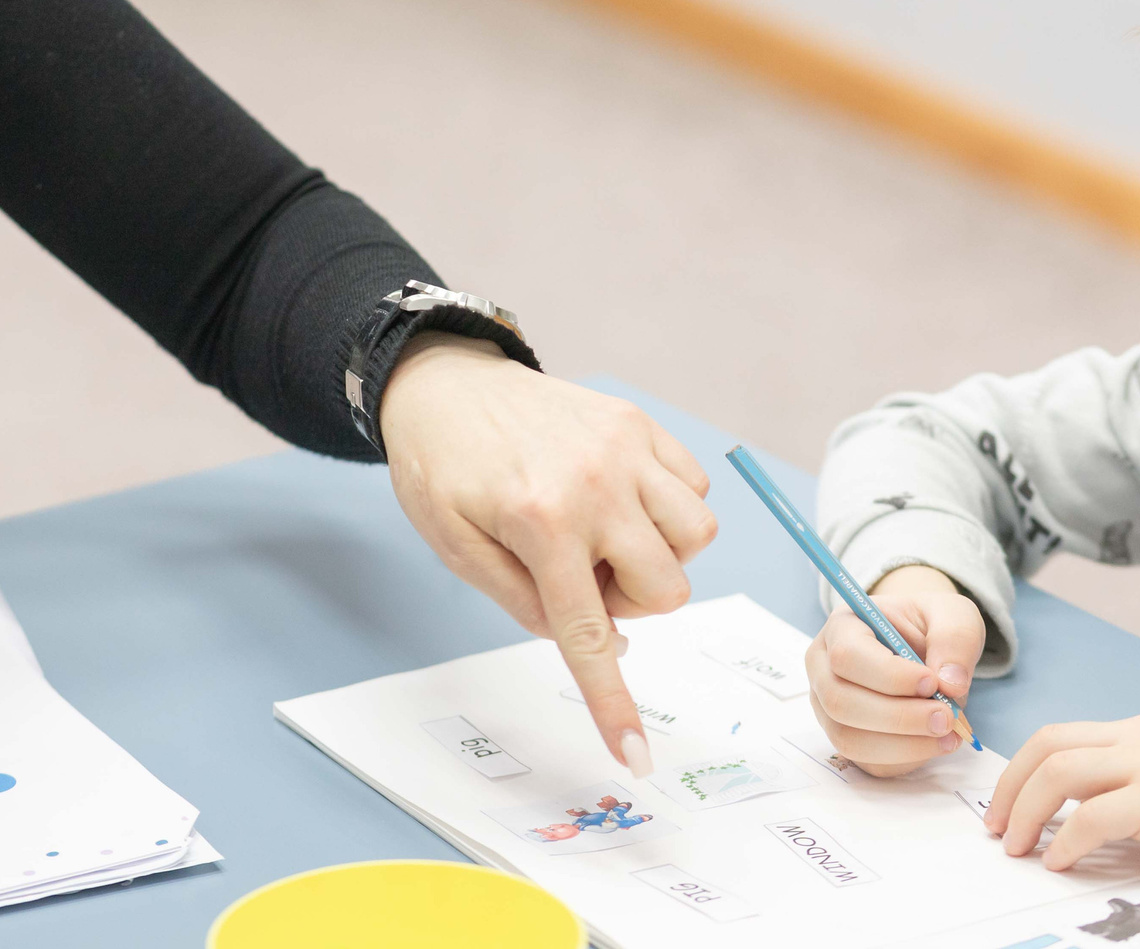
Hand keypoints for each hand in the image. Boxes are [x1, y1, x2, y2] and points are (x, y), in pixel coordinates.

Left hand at [379, 334, 717, 774]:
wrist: (443, 383)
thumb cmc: (443, 469)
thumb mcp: (458, 550)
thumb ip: (527, 604)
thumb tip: (603, 647)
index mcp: (541, 522)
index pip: (591, 632)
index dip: (612, 703)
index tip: (637, 756)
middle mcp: (596, 482)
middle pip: (667, 590)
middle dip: (631, 602)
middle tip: (579, 575)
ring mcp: (626, 447)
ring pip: (697, 537)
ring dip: (661, 556)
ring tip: (605, 538)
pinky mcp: (640, 423)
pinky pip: (695, 488)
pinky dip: (669, 509)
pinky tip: (621, 503)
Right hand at [806, 564, 983, 775]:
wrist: (926, 646)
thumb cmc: (929, 625)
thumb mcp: (952, 613)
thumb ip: (955, 639)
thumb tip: (950, 684)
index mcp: (842, 627)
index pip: (847, 656)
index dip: (889, 676)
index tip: (932, 682)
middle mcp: (824, 669)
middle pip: (840, 702)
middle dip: (898, 718)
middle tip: (947, 718)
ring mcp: (830, 708)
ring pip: (849, 739)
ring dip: (903, 745)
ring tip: (948, 735)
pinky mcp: (849, 738)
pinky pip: (868, 762)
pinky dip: (906, 759)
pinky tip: (935, 743)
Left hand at [984, 713, 1139, 882]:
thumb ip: (1128, 788)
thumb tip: (1070, 820)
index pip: (1059, 736)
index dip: (1021, 770)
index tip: (1004, 805)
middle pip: (1048, 746)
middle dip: (1010, 788)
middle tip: (996, 828)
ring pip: (1060, 772)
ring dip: (1026, 812)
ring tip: (1016, 849)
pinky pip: (1095, 816)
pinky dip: (1067, 840)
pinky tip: (1060, 862)